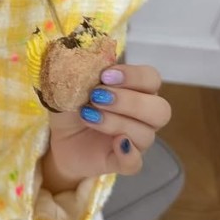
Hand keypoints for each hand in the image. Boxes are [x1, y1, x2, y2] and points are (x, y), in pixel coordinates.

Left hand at [46, 64, 171, 180]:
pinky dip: (128, 154)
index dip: (134, 76)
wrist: (59, 137)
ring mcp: (136, 141)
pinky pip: (136, 163)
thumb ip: (83, 70)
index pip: (152, 79)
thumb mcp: (72, 83)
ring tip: (87, 114)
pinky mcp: (123, 162)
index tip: (105, 75)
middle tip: (97, 96)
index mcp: (136, 90)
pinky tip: (115, 143)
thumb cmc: (72, 104)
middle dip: (129, 101)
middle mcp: (143, 116)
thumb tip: (87, 56)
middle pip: (160, 109)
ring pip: (146, 134)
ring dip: (116, 121)